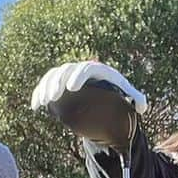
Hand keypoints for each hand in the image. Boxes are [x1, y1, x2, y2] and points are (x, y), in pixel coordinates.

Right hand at [31, 61, 147, 148]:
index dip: (78, 77)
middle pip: (66, 70)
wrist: (100, 89)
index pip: (86, 69)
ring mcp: (67, 74)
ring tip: (43, 102)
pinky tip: (35, 106)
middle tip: (53, 97)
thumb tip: (142, 108)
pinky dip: (39, 93)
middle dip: (57, 82)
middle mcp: (80, 68)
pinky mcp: (57, 81)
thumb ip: (137, 99)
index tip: (71, 88)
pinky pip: (45, 84)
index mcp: (97, 70)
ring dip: (45, 87)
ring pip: (53, 76)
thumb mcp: (127, 93)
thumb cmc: (115, 90)